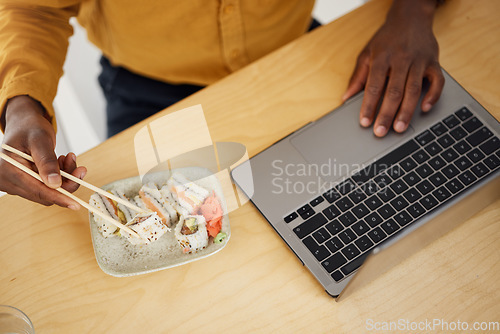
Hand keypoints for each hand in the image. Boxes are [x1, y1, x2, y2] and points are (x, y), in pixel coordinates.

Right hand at [0, 95, 86, 208]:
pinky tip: (61, 162)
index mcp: (7, 169)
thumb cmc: (30, 127)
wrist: (24, 123)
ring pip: (47, 191)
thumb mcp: (40, 140)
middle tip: (80, 168)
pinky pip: (46, 186)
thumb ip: (46, 161)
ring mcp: (15, 183)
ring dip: (63, 178)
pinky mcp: (24, 183)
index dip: (58, 197)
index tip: (76, 204)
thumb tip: (55, 183)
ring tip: (68, 159)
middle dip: (65, 183)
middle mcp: (7, 180)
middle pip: (43, 194)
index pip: (36, 190)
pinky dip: (58, 176)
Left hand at [343, 0, 444, 136]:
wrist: (410, 17)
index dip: (369, 106)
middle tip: (381, 132)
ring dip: (406, 111)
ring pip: (414, 90)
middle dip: (386, 114)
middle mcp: (401, 59)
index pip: (374, 87)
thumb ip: (357, 77)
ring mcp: (419, 61)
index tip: (364, 122)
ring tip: (399, 128)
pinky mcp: (434, 62)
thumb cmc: (386, 39)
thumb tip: (345, 98)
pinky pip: (437, 81)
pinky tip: (424, 109)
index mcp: (381, 58)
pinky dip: (432, 96)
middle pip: (394, 91)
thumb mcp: (366, 54)